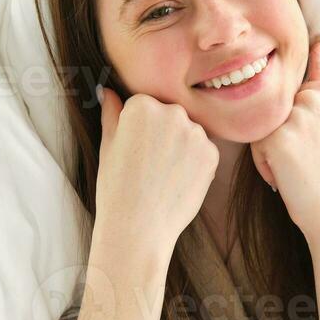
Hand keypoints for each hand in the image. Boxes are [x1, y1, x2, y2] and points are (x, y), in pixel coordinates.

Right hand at [95, 86, 218, 255]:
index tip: (132, 150)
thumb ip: (112, 114)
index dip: (137, 129)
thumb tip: (108, 92)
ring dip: (180, 147)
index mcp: (141, 105)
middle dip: (161, 133)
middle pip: (170, 115)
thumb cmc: (116, 188)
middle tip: (147, 164)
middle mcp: (172, 112)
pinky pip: (204, 150)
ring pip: (188, 132)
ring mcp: (195, 133)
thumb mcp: (108, 146)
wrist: (138, 227)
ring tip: (162, 174)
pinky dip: (194, 163)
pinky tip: (177, 181)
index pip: (144, 105)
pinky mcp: (212, 154)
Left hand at [249, 34, 319, 244]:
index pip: (314, 65)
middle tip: (305, 157)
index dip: (314, 53)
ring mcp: (297, 116)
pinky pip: (256, 146)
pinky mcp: (279, 137)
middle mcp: (315, 98)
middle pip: (274, 104)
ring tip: (295, 167)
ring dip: (270, 149)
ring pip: (262, 124)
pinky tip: (285, 177)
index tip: (317, 37)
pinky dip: (264, 165)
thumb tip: (319, 48)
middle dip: (280, 130)